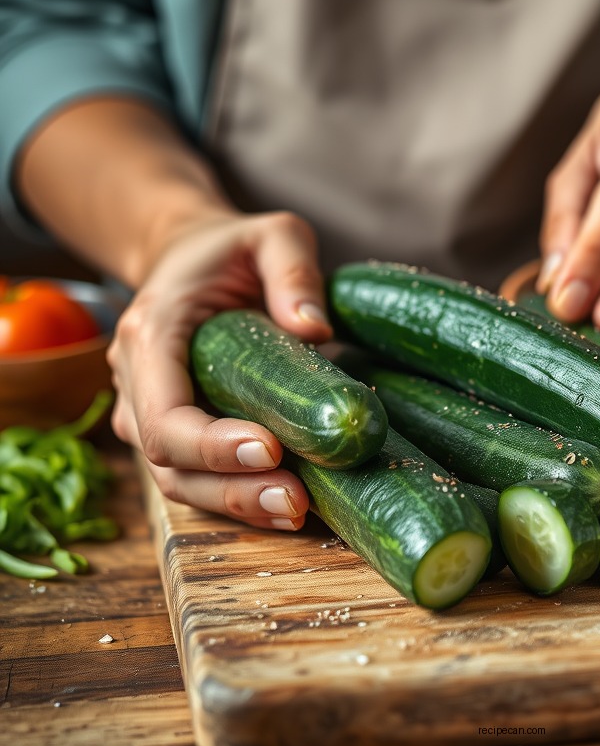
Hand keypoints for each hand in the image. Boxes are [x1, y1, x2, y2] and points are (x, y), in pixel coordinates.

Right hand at [107, 210, 331, 528]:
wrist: (189, 256)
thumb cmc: (232, 248)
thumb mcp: (273, 233)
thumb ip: (293, 269)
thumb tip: (316, 329)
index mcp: (151, 333)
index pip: (164, 412)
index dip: (211, 444)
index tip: (271, 448)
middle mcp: (137, 380)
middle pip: (167, 461)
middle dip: (230, 489)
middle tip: (295, 501)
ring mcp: (148, 411)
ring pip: (177, 480)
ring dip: (234, 504)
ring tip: (297, 511)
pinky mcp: (173, 430)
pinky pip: (195, 476)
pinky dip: (236, 497)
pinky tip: (287, 507)